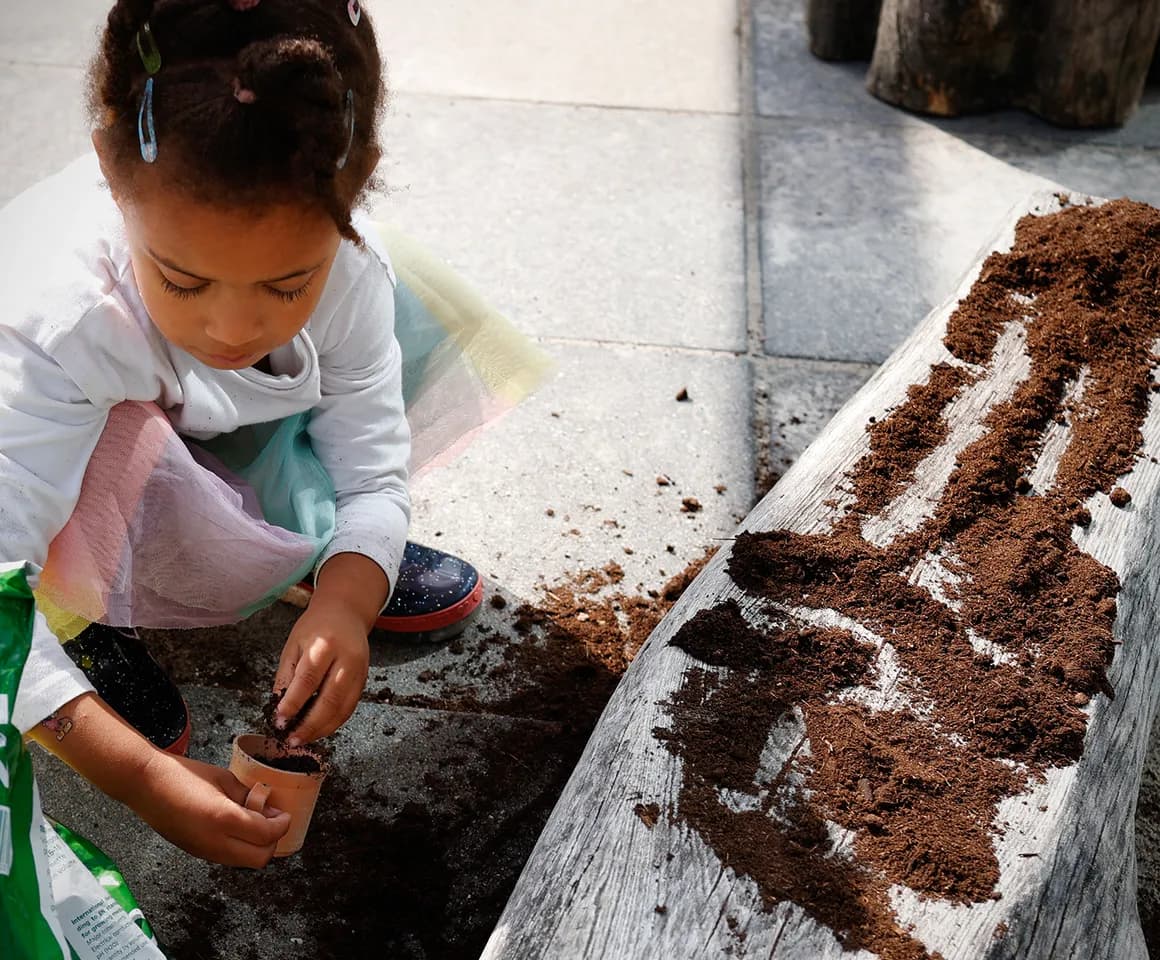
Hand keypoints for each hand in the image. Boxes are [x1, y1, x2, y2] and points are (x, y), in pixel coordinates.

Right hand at [135, 751, 289, 866]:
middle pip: (259, 859)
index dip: (282, 825)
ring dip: (256, 846)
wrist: (145, 785)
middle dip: (272, 841)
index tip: (284, 814)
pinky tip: (236, 828)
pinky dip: (239, 847)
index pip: (267, 835)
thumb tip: (267, 809)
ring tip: (254, 822)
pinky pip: (227, 858)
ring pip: (244, 862)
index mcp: (225, 819)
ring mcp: (204, 852)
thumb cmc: (184, 775)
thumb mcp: (224, 779)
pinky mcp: (195, 853)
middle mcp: (215, 842)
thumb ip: (248, 796)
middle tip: (273, 821)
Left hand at [273, 596, 369, 745]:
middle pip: (330, 699)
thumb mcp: (294, 645)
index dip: (293, 703)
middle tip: (291, 739)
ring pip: (343, 708)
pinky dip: (334, 722)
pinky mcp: (364, 680)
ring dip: (322, 729)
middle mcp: (347, 658)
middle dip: (309, 724)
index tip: (279, 720)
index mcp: (325, 645)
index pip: (308, 679)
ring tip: (303, 739)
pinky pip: (350, 707)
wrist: (346, 612)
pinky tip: (319, 729)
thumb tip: (279, 709)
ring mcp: (359, 670)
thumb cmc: (315, 627)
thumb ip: (286, 676)